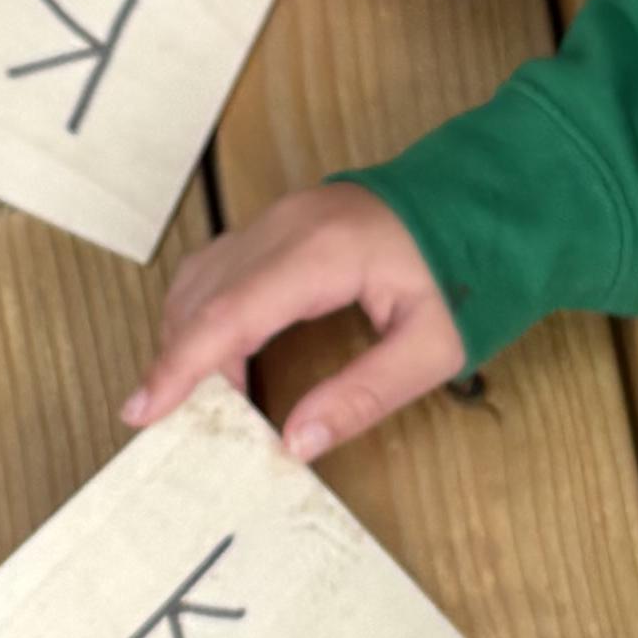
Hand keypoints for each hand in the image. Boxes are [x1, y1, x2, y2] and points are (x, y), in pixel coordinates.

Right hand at [133, 181, 464, 466]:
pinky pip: (223, 266)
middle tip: (165, 422)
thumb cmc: (475, 268)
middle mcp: (287, 226)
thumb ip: (364, 396)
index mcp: (322, 253)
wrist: (495, 195)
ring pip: (203, 277)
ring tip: (196, 400)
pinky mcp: (284, 222)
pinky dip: (206, 313)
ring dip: (189, 337)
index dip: (181, 366)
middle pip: (202, 296)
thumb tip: (296, 443)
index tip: (142, 411)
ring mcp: (282, 217)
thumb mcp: (435, 348)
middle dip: (176, 361)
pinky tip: (220, 357)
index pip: (228, 314)